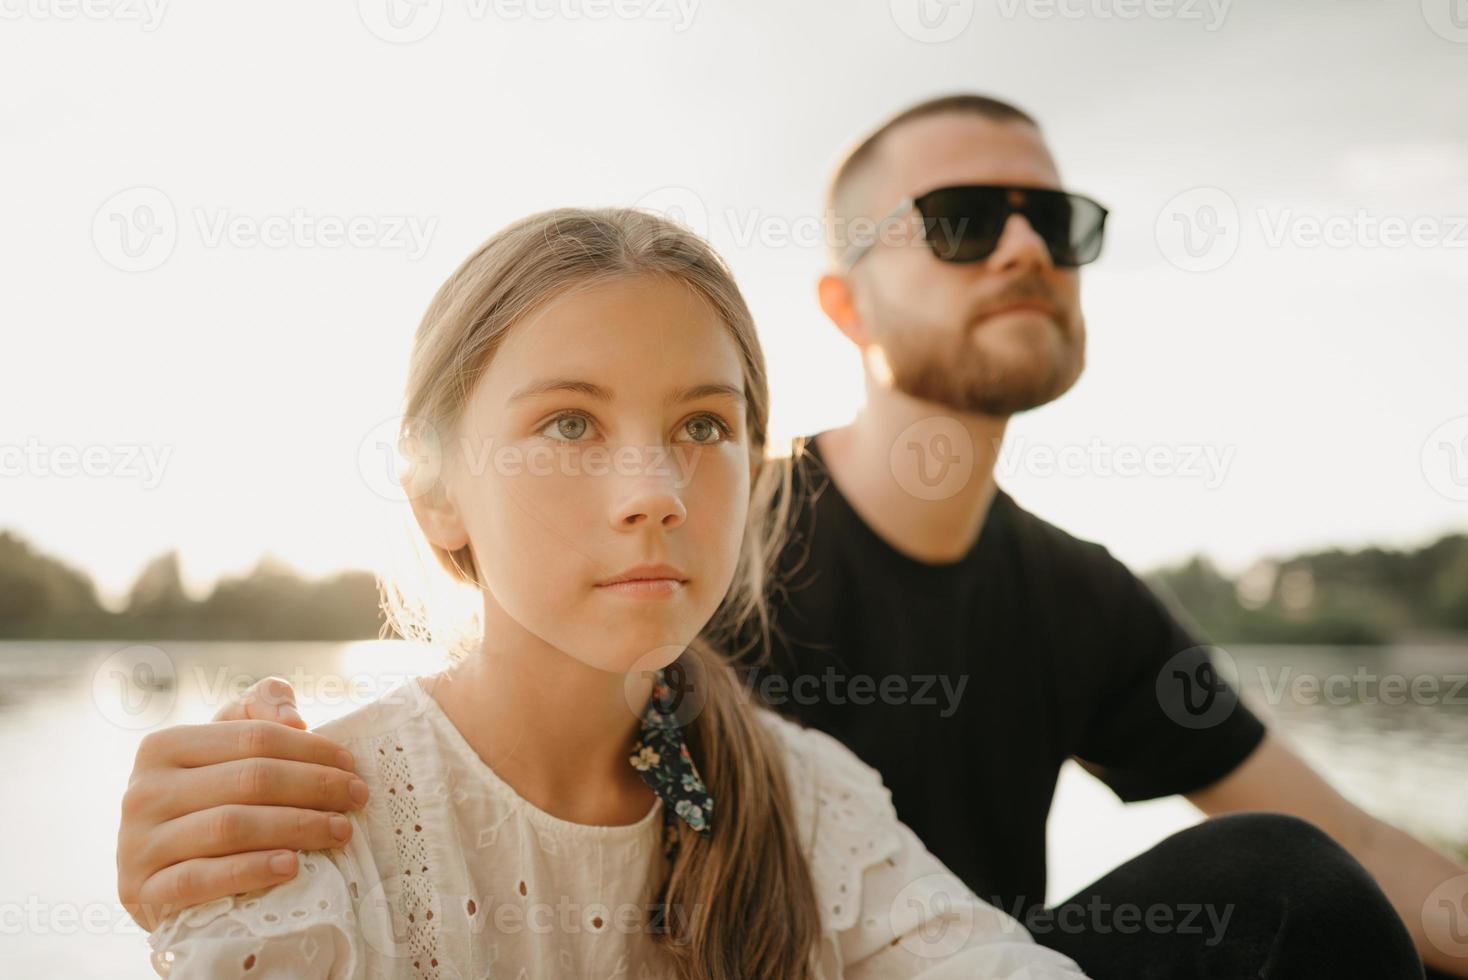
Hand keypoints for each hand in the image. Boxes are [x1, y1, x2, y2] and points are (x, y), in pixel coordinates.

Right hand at [116, 676, 368, 930]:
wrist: (163, 875)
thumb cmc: (210, 798)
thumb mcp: (226, 747)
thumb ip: (259, 709)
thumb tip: (293, 719)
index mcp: (163, 747)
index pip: (253, 738)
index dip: (311, 750)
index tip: (352, 766)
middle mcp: (142, 792)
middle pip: (250, 780)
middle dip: (315, 787)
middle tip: (358, 798)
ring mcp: (137, 845)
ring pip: (231, 826)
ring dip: (297, 827)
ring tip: (341, 831)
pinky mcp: (143, 893)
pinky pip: (202, 879)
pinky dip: (251, 871)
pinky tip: (292, 866)